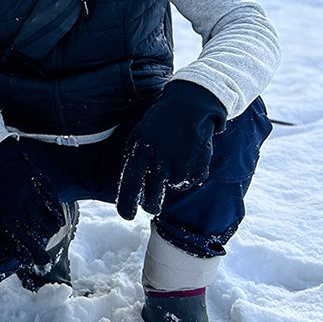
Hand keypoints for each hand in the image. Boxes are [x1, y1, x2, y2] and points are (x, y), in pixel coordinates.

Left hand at [0, 138, 64, 268]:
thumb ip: (7, 232)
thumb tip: (22, 255)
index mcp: (3, 216)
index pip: (17, 243)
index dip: (30, 255)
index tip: (37, 262)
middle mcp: (17, 207)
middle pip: (38, 233)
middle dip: (43, 245)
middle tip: (46, 253)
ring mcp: (30, 194)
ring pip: (48, 219)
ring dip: (52, 227)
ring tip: (52, 230)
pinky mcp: (39, 183)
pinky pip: (53, 203)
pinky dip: (58, 213)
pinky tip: (58, 218)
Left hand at [116, 80, 226, 219]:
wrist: (190, 106)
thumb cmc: (160, 120)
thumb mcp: (139, 134)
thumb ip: (132, 157)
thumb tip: (125, 182)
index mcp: (140, 153)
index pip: (129, 187)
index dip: (126, 206)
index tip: (127, 215)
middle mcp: (159, 164)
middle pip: (152, 203)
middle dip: (151, 206)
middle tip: (152, 204)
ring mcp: (179, 169)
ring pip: (172, 191)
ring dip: (172, 181)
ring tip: (174, 157)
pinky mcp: (197, 170)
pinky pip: (190, 182)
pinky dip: (189, 174)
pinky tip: (188, 155)